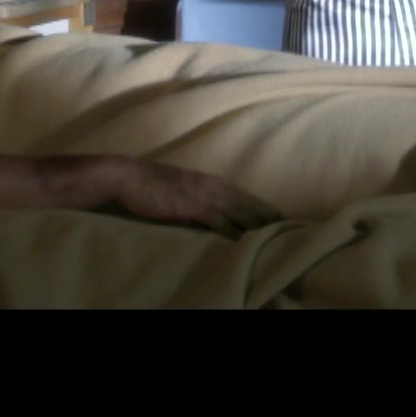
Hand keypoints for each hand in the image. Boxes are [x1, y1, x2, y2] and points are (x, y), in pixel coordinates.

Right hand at [112, 158, 283, 237]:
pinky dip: (230, 230)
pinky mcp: (189, 205)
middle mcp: (211, 185)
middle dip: (267, 214)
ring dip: (256, 222)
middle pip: (247, 201)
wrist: (127, 176)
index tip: (279, 216)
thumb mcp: (180, 187)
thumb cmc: (150, 184)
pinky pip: (216, 219)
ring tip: (274, 233)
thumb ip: (196, 196)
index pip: (243, 194)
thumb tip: (209, 211)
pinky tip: (241, 240)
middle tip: (288, 225)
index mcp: (209, 181)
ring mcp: (201, 194)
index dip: (261, 205)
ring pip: (237, 210)